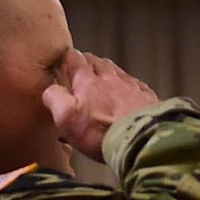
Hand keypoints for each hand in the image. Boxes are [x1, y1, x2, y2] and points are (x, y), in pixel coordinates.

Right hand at [44, 51, 160, 158]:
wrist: (141, 140)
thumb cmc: (100, 132)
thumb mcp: (66, 117)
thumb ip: (55, 99)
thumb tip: (51, 89)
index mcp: (87, 81)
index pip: (76, 60)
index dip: (70, 58)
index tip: (67, 58)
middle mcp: (110, 78)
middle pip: (99, 63)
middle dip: (90, 62)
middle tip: (85, 64)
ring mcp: (131, 87)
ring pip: (118, 72)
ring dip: (110, 71)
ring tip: (106, 74)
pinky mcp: (148, 99)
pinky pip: (137, 86)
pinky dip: (131, 86)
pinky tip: (131, 91)